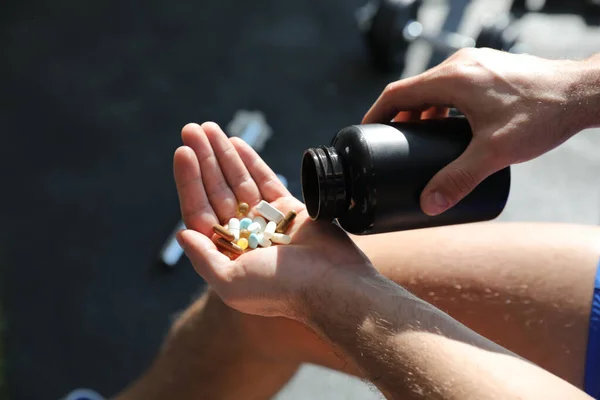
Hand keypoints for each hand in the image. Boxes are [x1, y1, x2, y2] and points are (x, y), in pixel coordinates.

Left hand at [174, 122, 373, 319]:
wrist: (332, 284)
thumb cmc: (281, 288)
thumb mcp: (230, 283)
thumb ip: (203, 259)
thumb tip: (182, 234)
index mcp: (226, 253)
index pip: (200, 210)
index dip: (189, 181)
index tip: (182, 153)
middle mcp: (243, 235)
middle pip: (217, 190)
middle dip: (204, 160)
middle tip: (192, 130)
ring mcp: (266, 220)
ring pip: (239, 181)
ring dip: (224, 154)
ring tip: (209, 129)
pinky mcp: (289, 210)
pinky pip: (265, 180)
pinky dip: (251, 162)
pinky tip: (236, 143)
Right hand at [363, 48, 591, 215]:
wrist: (582, 93)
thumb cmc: (542, 115)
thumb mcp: (494, 152)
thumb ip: (459, 180)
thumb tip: (429, 205)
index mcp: (452, 78)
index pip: (397, 93)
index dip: (376, 114)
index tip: (365, 132)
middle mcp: (460, 65)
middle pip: (414, 90)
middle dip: (399, 118)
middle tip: (392, 144)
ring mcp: (476, 64)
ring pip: (434, 88)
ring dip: (422, 112)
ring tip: (418, 140)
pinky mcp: (489, 70)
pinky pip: (453, 86)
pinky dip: (442, 105)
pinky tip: (451, 127)